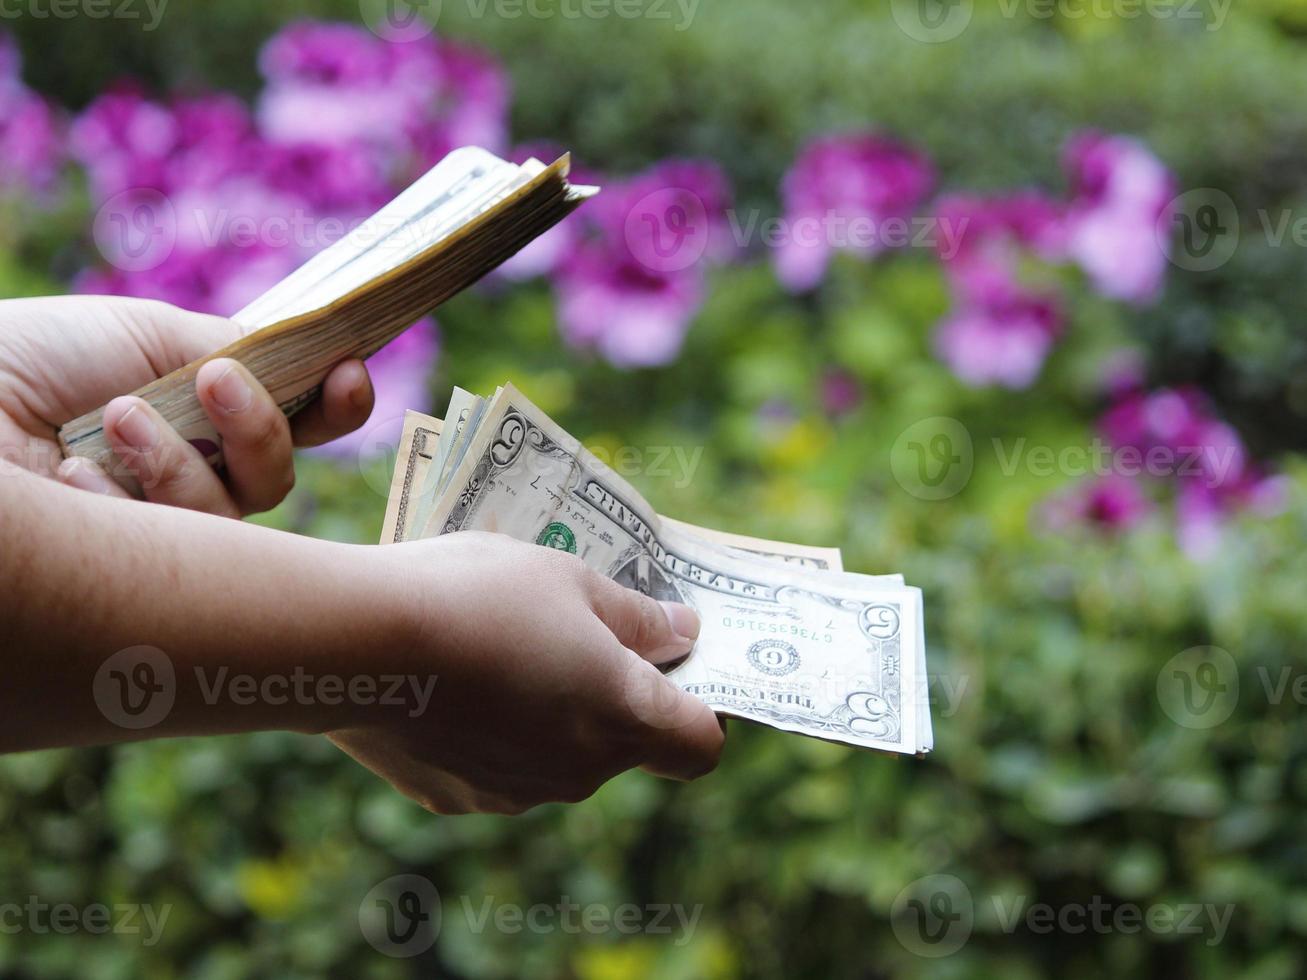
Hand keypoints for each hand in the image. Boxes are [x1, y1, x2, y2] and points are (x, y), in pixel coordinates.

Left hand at [0, 295, 374, 516]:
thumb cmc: (31, 359)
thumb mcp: (145, 335)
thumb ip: (236, 352)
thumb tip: (302, 364)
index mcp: (203, 411)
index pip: (298, 420)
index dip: (338, 404)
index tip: (348, 374)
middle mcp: (191, 471)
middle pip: (278, 476)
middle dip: (260, 429)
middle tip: (215, 383)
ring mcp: (159, 525)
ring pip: (231, 517)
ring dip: (175, 461)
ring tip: (112, 420)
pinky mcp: (130, 569)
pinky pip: (176, 551)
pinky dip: (123, 498)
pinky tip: (70, 474)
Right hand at [332, 532, 724, 813]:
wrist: (355, 645)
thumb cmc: (479, 595)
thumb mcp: (571, 581)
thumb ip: (639, 617)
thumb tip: (685, 634)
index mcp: (624, 717)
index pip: (700, 743)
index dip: (700, 706)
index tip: (676, 664)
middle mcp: (582, 772)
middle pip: (625, 743)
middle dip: (611, 694)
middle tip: (571, 629)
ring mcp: (518, 793)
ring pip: (560, 755)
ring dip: (550, 712)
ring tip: (499, 646)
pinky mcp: (458, 799)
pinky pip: (499, 766)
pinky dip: (492, 732)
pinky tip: (453, 682)